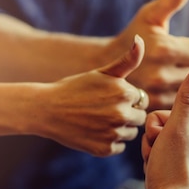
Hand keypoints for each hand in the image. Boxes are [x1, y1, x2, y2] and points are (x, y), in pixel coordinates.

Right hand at [40, 35, 148, 156]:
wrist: (47, 109)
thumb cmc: (75, 88)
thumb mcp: (101, 72)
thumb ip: (127, 60)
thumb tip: (141, 39)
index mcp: (125, 92)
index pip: (142, 100)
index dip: (127, 99)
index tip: (109, 98)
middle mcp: (122, 113)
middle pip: (139, 118)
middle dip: (126, 114)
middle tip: (103, 110)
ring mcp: (114, 133)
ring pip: (130, 133)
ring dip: (119, 129)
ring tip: (98, 120)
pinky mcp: (105, 149)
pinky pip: (119, 147)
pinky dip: (109, 142)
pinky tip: (94, 131)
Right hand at [107, 0, 188, 110]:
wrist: (104, 66)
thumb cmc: (134, 36)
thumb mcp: (150, 16)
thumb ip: (170, 2)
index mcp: (164, 49)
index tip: (185, 50)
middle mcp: (160, 75)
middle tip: (179, 65)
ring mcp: (155, 96)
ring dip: (187, 87)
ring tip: (171, 78)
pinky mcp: (152, 110)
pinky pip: (180, 107)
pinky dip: (177, 102)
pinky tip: (164, 92)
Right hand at [142, 68, 188, 188]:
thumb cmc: (174, 168)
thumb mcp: (177, 128)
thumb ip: (187, 97)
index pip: (163, 114)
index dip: (154, 129)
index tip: (160, 143)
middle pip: (160, 130)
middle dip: (152, 143)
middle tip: (157, 158)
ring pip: (158, 146)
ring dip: (150, 155)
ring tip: (157, 168)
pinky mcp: (185, 173)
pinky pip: (161, 161)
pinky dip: (155, 167)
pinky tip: (158, 176)